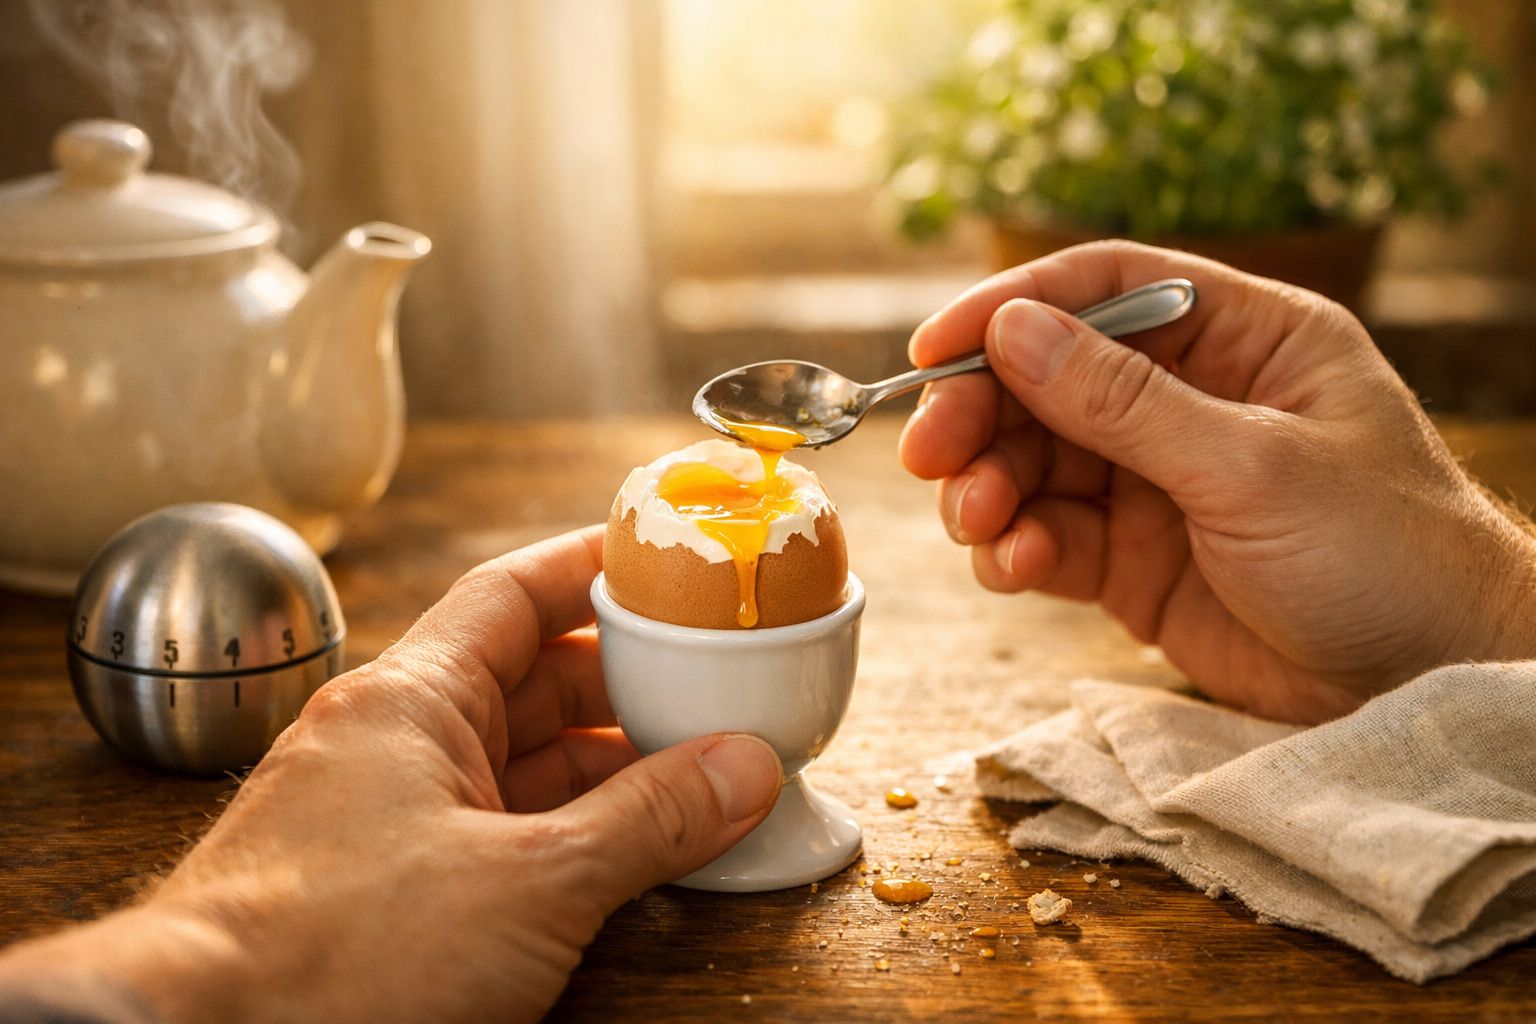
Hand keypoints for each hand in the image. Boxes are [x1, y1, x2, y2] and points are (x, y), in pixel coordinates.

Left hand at [0, 527, 781, 1022]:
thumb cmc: (328, 957)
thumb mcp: (529, 882)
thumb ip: (647, 822)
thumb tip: (741, 770)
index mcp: (410, 699)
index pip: (515, 592)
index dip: (595, 567)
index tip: (665, 560)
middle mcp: (393, 743)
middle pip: (528, 679)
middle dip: (623, 682)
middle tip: (709, 683)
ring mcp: (386, 815)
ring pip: (516, 761)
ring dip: (602, 767)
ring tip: (691, 771)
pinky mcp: (386, 884)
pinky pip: (497, 827)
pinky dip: (565, 828)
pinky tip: (623, 846)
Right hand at [900, 240, 1535, 723]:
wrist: (1431, 688)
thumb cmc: (1389, 555)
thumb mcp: (1251, 466)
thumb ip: (1123, 403)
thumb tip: (1011, 328)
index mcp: (1242, 339)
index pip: (1106, 288)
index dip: (1011, 306)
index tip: (935, 346)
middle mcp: (1190, 401)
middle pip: (1049, 379)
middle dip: (982, 414)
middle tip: (930, 454)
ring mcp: (1158, 483)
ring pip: (1036, 462)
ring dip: (989, 488)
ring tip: (977, 523)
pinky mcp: (1136, 561)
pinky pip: (1050, 538)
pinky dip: (1016, 549)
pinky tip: (1012, 566)